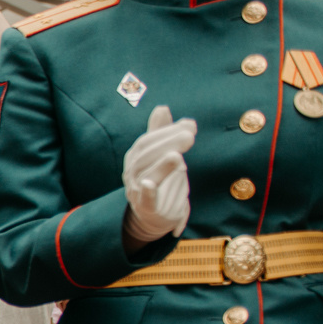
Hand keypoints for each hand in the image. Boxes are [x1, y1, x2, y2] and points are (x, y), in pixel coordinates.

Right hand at [121, 104, 195, 245]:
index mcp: (136, 158)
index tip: (189, 125)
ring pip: (144, 175)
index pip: (148, 141)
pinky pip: (144, 200)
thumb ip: (161, 133)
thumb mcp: (161, 155)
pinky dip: (146, 192)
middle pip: (145, 155)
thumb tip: (162, 107)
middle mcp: (132, 173)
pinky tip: (149, 184)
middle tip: (190, 135)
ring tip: (178, 156)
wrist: (153, 215)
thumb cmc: (159, 181)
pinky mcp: (146, 208)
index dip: (167, 131)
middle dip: (167, 143)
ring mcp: (137, 190)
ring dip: (160, 165)